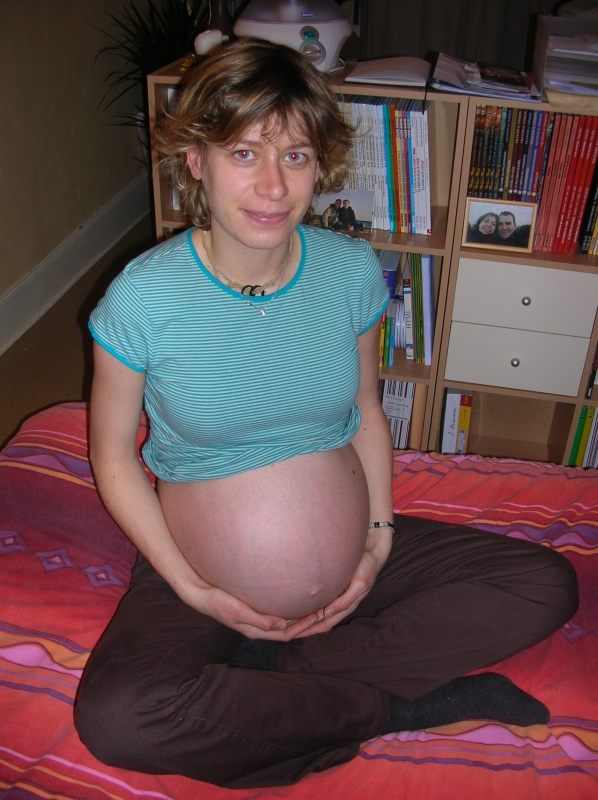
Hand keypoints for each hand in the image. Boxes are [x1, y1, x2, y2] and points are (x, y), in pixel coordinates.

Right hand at [177, 575, 319, 640]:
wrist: (201, 594)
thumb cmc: (218, 601)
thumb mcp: (237, 611)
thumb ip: (259, 619)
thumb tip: (282, 625)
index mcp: (256, 630)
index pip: (286, 633)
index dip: (302, 627)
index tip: (317, 616)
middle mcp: (259, 627)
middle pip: (288, 630)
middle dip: (306, 624)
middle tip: (324, 612)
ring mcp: (256, 619)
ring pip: (283, 622)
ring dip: (299, 617)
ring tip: (315, 607)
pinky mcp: (254, 609)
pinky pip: (277, 612)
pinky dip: (289, 610)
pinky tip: (295, 599)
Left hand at [294, 526, 392, 637]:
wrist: (372, 548)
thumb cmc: (367, 566)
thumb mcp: (360, 584)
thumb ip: (346, 600)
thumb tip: (329, 613)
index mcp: (345, 606)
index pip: (324, 624)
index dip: (308, 630)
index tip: (291, 634)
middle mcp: (337, 602)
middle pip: (316, 621)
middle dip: (300, 626)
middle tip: (281, 629)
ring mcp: (334, 594)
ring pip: (314, 610)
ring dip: (300, 616)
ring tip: (283, 618)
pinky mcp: (331, 584)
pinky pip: (316, 597)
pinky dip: (305, 602)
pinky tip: (293, 600)